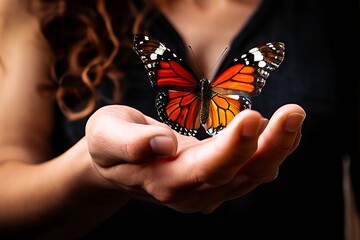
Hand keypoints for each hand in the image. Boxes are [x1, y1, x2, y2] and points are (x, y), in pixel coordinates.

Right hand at [85, 104, 304, 212]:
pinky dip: (269, 152)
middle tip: (293, 112)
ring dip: (277, 148)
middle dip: (270, 144)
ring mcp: (207, 191)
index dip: (232, 146)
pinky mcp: (216, 182)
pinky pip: (249, 171)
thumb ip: (131, 143)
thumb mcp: (107, 135)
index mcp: (163, 181)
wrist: (115, 163)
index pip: (206, 168)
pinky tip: (280, 132)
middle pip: (238, 174)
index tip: (252, 116)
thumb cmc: (109, 143)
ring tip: (293, 117)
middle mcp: (191, 193)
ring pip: (250, 175)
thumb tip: (165, 142)